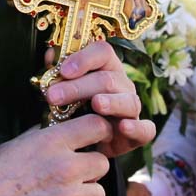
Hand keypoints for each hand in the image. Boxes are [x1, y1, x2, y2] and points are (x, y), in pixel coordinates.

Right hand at [0, 113, 113, 195]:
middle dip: (89, 169)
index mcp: (52, 143)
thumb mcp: (14, 145)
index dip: (100, 132)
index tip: (96, 139)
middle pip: (102, 164)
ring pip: (98, 194)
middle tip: (71, 176)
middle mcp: (66, 168)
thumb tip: (60, 129)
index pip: (97, 126)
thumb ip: (43, 137)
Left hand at [43, 40, 153, 157]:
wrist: (87, 143)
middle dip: (79, 87)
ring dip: (111, 102)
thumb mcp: (63, 91)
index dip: (84, 58)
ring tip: (96, 104)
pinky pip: (145, 129)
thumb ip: (57, 73)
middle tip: (54, 96)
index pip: (102, 52)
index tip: (63, 70)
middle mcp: (122, 85)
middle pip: (108, 79)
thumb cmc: (76, 111)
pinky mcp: (139, 133)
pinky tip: (123, 127)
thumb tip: (50, 55)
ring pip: (127, 101)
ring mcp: (132, 108)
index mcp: (106, 69)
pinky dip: (137, 128)